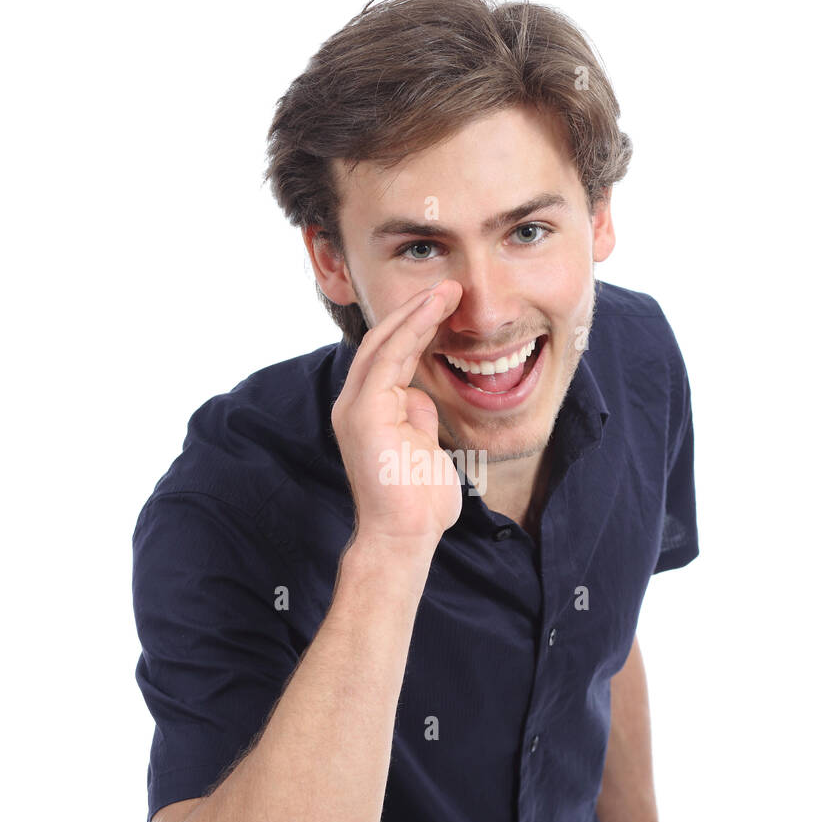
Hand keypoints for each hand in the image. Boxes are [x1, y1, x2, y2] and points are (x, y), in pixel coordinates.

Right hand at [331, 280, 463, 554]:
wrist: (406, 536)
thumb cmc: (418, 501)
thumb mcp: (424, 445)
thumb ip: (418, 415)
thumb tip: (421, 394)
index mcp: (370, 410)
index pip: (389, 355)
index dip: (416, 326)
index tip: (448, 305)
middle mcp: (356, 403)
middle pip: (381, 341)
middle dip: (415, 310)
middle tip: (450, 286)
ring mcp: (356, 407)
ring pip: (383, 342)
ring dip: (416, 312)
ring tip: (447, 290)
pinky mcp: (364, 412)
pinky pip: (388, 358)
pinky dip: (412, 330)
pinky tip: (435, 311)